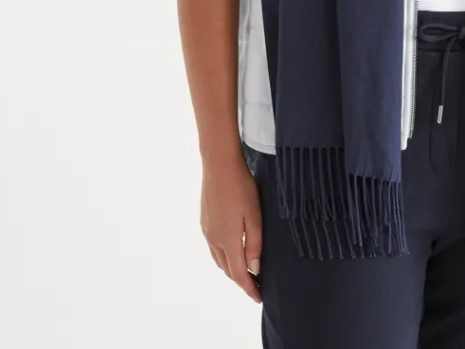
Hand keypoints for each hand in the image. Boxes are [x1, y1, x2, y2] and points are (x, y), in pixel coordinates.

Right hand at [200, 153, 262, 302]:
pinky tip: (232, 252)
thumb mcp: (254, 216)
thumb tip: (254, 269)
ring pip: (219, 260)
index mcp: (228, 241)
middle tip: (256, 287)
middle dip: (242, 281)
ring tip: (247, 273)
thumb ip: (255, 244)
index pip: (239, 274)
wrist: (218, 165)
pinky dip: (224, 257)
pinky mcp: (204, 222)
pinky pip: (214, 248)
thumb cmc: (241, 187)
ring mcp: (207, 231)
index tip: (259, 298)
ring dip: (232, 270)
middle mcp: (214, 240)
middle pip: (228, 270)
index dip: (250, 288)